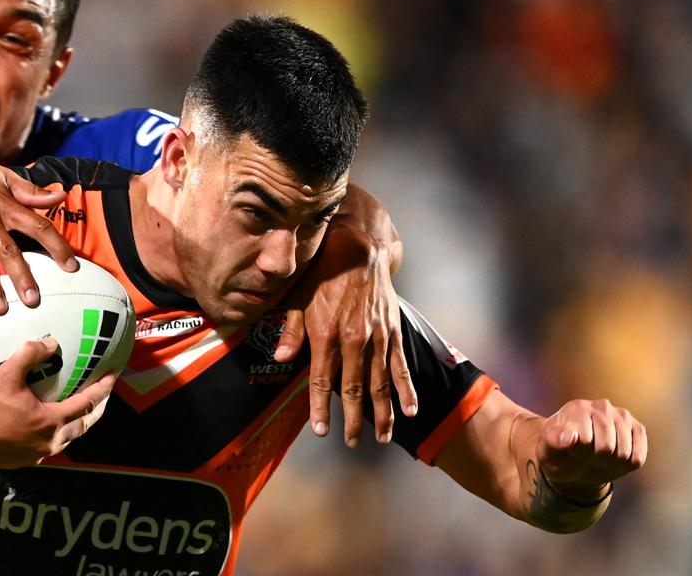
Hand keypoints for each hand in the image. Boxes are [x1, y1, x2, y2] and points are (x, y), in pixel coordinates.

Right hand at [0, 138, 78, 314]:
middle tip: (32, 299)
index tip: (70, 266)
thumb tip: (59, 198)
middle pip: (8, 249)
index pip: (37, 225)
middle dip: (21, 276)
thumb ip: (30, 190)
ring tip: (1, 307)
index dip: (56, 246)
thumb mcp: (0, 174)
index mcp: (3, 200)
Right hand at [0, 337, 114, 468]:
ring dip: (78, 421)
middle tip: (102, 392)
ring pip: (68, 437)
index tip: (113, 375)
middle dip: (97, 408)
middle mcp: (49, 442)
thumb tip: (52, 343)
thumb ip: (31, 354)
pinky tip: (49, 421)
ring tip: (80, 407)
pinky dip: (58, 431)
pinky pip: (49, 445)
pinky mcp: (22, 460)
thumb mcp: (6, 374)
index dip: (103, 388)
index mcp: (50, 421)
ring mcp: (36, 454)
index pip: (88, 403)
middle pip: (84, 424)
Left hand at [274, 211, 415, 447]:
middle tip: (352, 442)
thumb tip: (280, 358)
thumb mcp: (296, 298)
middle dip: (353, 420)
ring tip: (381, 437)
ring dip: (382, 414)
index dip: (321, 408)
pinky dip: (406, 389)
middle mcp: (354, 340)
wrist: (357, 249)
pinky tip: (411, 410)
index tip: (321, 431)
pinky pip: (401, 366)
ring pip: (381, 384)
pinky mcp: (393, 332)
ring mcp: (377, 338)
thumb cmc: (320, 273)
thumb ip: (290, 330)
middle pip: (354, 390)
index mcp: (326, 335)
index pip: (322, 381)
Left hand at [537, 399, 646, 496]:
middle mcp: (602, 406)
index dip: (578, 454)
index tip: (571, 451)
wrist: (574, 459)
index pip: (585, 440)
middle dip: (594, 460)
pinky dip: (625, 466)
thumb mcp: (547, 450)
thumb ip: (553, 441)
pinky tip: (613, 459)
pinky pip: (636, 458)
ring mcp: (622, 416)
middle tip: (585, 457)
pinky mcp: (637, 429)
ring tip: (598, 457)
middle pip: (606, 448)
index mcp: (577, 408)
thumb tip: (568, 437)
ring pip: (623, 454)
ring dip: (610, 464)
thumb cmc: (559, 453)